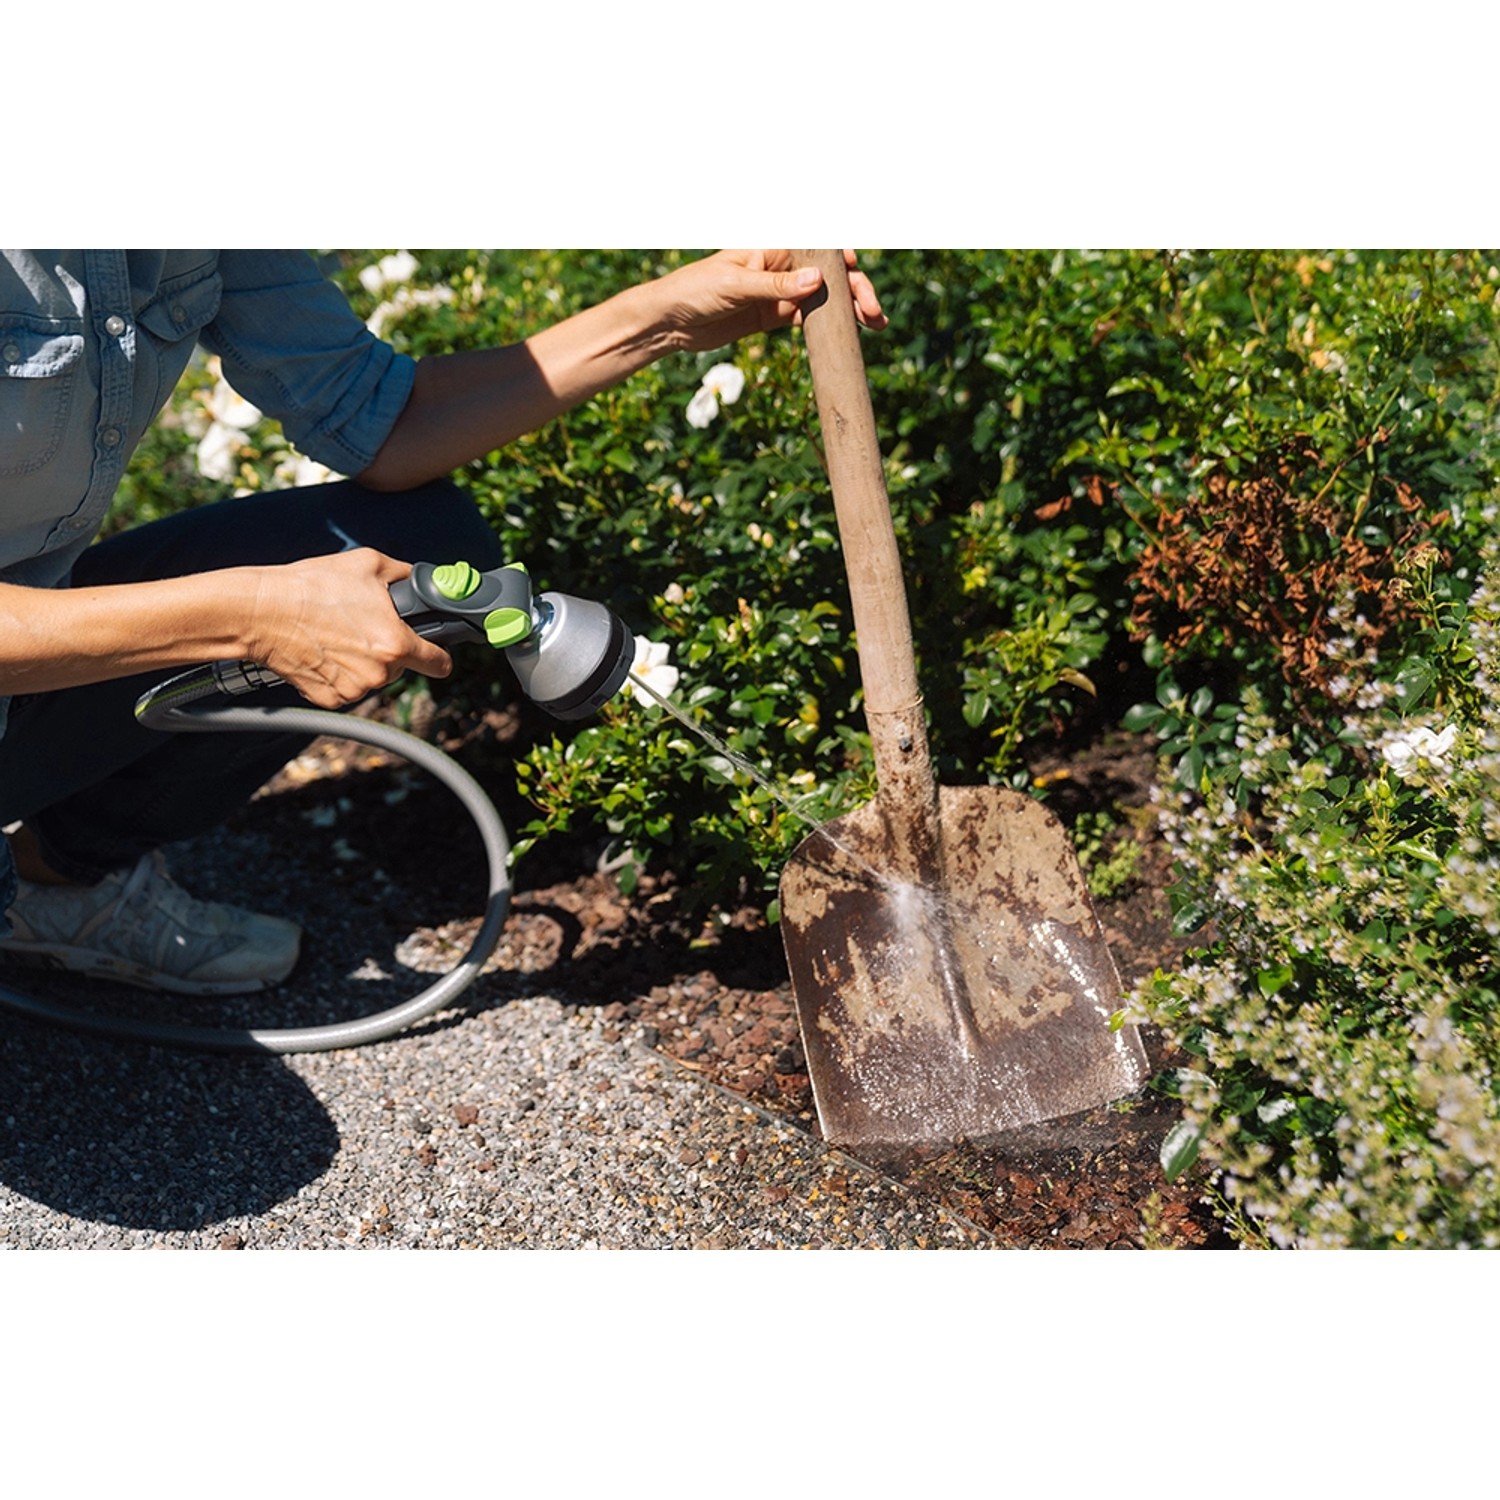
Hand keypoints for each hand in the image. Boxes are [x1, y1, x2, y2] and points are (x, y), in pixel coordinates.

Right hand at [248, 549, 451, 708]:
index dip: (439, 654)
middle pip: (402, 668)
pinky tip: (323, 650)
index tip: (434, 650)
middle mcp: (378, 673)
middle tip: (364, 626)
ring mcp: (354, 690)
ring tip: (338, 634)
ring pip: (373, 678)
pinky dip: (339, 673)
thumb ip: (406, 576)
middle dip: (390, 650)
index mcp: (396, 644)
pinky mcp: (330, 699)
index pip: (440, 664)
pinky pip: (347, 688)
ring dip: (364, 662)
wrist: (261, 610)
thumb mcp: (369, 564)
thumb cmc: (311, 586)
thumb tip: (422, 581)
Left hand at [652, 249, 886, 352]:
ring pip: (824, 299)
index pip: (819, 248)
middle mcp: (780, 266)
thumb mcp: (736, 286)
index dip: (844, 261)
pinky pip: (809, 320)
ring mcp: (779, 292)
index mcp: (773, 246)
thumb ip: (777, 286)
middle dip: (855, 290)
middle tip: (874, 312)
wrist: (670, 322)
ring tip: (875, 324)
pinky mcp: (774, 316)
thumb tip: (818, 282)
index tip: (859, 276)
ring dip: (849, 311)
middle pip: (829, 275)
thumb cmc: (695, 290)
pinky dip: (829, 328)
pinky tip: (849, 336)